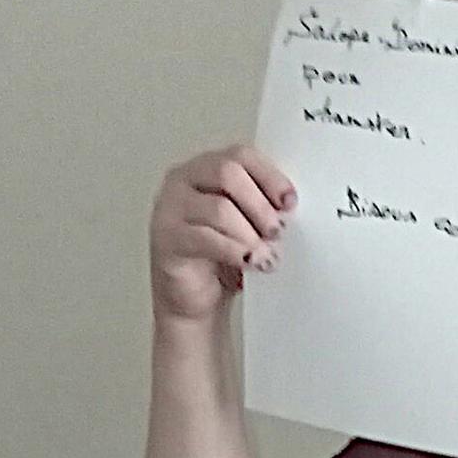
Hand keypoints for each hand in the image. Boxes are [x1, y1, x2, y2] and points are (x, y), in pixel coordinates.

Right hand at [148, 143, 296, 325]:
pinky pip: (205, 238)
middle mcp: (183, 181)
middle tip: (277, 233)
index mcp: (206, 169)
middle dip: (260, 206)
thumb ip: (263, 210)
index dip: (270, 177)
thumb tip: (287, 211)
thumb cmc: (222, 262)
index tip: (290, 203)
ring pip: (219, 209)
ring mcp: (169, 207)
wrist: (195, 302)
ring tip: (266, 257)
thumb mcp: (249, 228)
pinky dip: (235, 251)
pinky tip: (249, 264)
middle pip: (227, 173)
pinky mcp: (167, 238)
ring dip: (251, 235)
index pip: (240, 155)